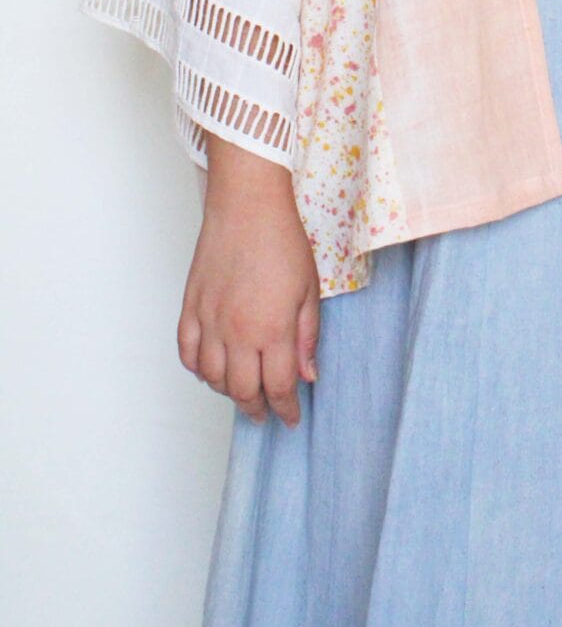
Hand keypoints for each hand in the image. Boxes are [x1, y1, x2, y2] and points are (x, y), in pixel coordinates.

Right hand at [176, 136, 320, 427]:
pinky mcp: (190, 308)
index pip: (279, 387)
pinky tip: (211, 369)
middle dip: (257, 408)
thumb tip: (308, 375)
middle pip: (243, 391)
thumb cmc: (282, 241)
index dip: (286, 409)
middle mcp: (238, 333)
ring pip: (213, 378)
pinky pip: (188, 353)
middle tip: (266, 412)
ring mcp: (210, 322)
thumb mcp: (309, 289)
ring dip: (228, 391)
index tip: (291, 418)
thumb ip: (307, 336)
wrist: (247, 208)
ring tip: (242, 390)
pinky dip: (198, 368)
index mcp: (272, 329)